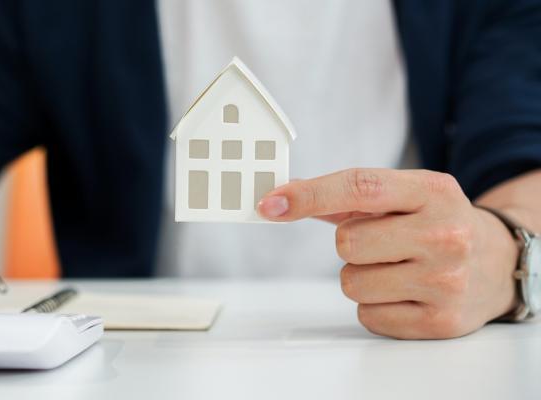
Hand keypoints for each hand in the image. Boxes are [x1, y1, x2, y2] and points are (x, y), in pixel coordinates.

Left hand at [258, 168, 518, 338]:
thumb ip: (346, 195)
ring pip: (351, 283)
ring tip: (397, 268)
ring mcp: (445, 280)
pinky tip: (405, 292)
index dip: (309, 195)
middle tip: (383, 244)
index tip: (271, 204)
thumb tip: (283, 197)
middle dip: (352, 245)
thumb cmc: (435, 223)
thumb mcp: (405, 195)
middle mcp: (444, 234)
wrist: (496, 263)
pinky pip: (368, 316)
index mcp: (433, 191)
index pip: (359, 187)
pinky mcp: (440, 320)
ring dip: (362, 277)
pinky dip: (376, 306)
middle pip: (347, 243)